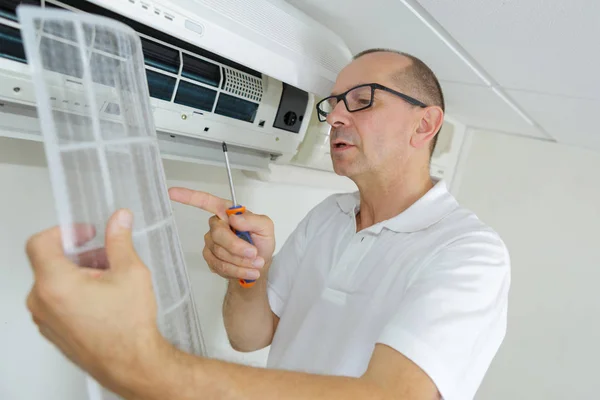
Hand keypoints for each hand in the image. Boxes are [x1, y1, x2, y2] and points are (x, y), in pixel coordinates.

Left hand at [25, 209, 170, 397]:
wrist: (132, 363)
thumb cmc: (128, 326)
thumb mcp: (130, 272)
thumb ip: (119, 241)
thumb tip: (118, 220)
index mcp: (55, 283)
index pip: (40, 243)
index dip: (63, 232)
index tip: (84, 235)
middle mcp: (41, 302)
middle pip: (50, 263)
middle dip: (79, 255)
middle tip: (106, 258)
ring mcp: (44, 319)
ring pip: (53, 283)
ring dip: (78, 274)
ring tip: (108, 281)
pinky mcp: (52, 331)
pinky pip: (55, 302)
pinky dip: (74, 293)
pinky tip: (102, 299)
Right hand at [168, 187, 274, 281]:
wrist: (259, 266)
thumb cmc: (261, 242)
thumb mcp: (266, 227)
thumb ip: (254, 220)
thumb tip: (234, 218)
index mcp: (228, 213)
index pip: (206, 202)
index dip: (189, 197)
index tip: (172, 192)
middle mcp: (216, 225)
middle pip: (218, 234)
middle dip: (237, 246)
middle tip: (254, 253)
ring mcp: (211, 243)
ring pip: (220, 253)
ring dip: (241, 261)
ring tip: (256, 263)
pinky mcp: (211, 259)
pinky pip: (220, 266)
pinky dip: (237, 270)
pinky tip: (248, 271)